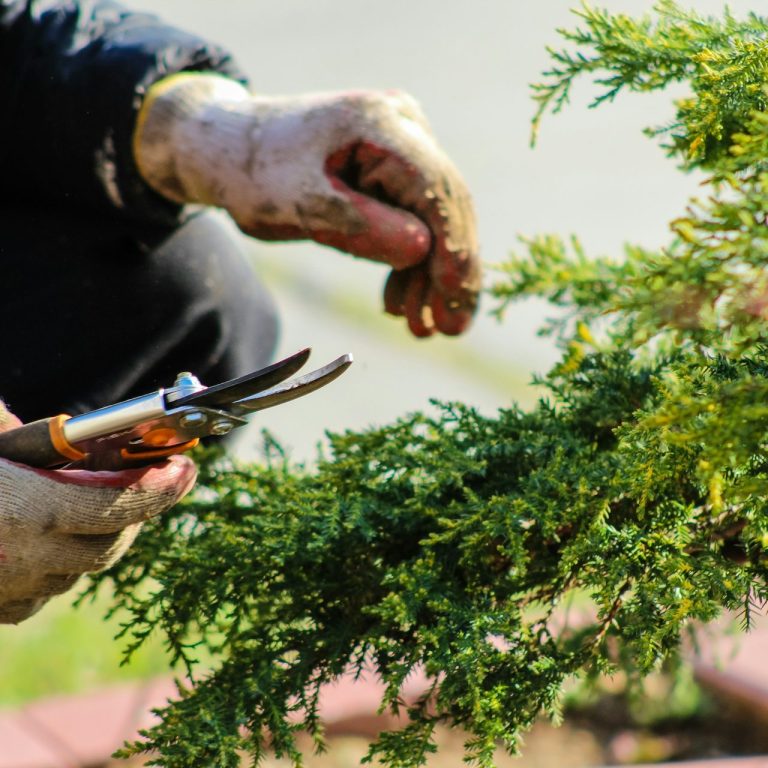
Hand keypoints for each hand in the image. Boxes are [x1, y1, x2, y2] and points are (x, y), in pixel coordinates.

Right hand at [0, 403, 195, 623]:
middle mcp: (17, 562)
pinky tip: (54, 532)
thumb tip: (63, 433)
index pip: (118, 506)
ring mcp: (1, 594)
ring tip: (105, 500)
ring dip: (100, 536)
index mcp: (20, 513)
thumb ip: (14, 430)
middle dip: (139, 512)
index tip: (187, 467)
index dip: (161, 487)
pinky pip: (44, 589)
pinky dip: (61, 560)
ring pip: (79, 570)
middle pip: (110, 544)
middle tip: (158, 479)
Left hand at [134, 75, 479, 336]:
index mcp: (379, 124)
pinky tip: (401, 302)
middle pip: (443, 205)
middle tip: (449, 330)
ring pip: (432, 218)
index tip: (457, 301)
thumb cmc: (255, 173)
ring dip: (428, 275)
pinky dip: (408, 262)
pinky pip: (413, 217)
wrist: (228, 149)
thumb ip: (360, 226)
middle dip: (448, 271)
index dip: (454, 248)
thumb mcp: (299, 206)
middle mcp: (402, 126)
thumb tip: (423, 251)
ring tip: (421, 328)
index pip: (435, 189)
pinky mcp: (392, 167)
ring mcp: (401, 145)